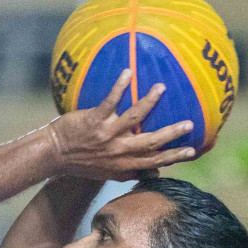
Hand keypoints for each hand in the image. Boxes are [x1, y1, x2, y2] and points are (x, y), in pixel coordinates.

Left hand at [47, 70, 196, 179]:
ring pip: (134, 118)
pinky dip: (119, 86)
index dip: (174, 156)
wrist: (54, 155)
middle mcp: (119, 151)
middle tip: (189, 123)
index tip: (193, 151)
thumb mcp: (109, 174)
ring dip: (149, 102)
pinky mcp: (95, 120)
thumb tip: (157, 172)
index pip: (155, 161)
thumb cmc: (82, 163)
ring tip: (161, 88)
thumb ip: (132, 172)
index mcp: (124, 164)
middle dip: (172, 133)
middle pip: (151, 142)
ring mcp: (107, 135)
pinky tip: (128, 73)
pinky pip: (110, 101)